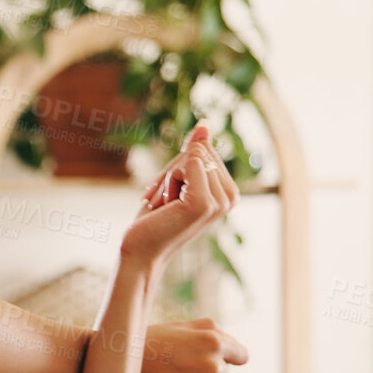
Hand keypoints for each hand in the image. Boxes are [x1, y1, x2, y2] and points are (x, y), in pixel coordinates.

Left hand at [121, 122, 237, 269]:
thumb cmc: (156, 217)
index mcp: (229, 191)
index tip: (171, 193)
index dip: (178, 166)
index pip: (203, 149)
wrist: (141, 248)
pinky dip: (167, 180)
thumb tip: (206, 124)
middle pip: (199, 150)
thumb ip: (194, 153)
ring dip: (168, 177)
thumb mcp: (176, 179)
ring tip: (165, 204)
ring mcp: (220, 201)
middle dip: (173, 170)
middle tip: (165, 200)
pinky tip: (165, 205)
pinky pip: (188, 163)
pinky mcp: (204, 203)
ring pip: (192, 156)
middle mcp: (231, 197)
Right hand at [135, 319, 249, 372]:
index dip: (229, 355)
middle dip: (204, 367)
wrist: (112, 366)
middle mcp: (211, 365)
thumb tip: (231, 344)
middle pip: (221, 371)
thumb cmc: (145, 341)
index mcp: (212, 341)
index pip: (241, 355)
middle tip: (174, 362)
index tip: (215, 356)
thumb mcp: (177, 326)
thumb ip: (210, 330)